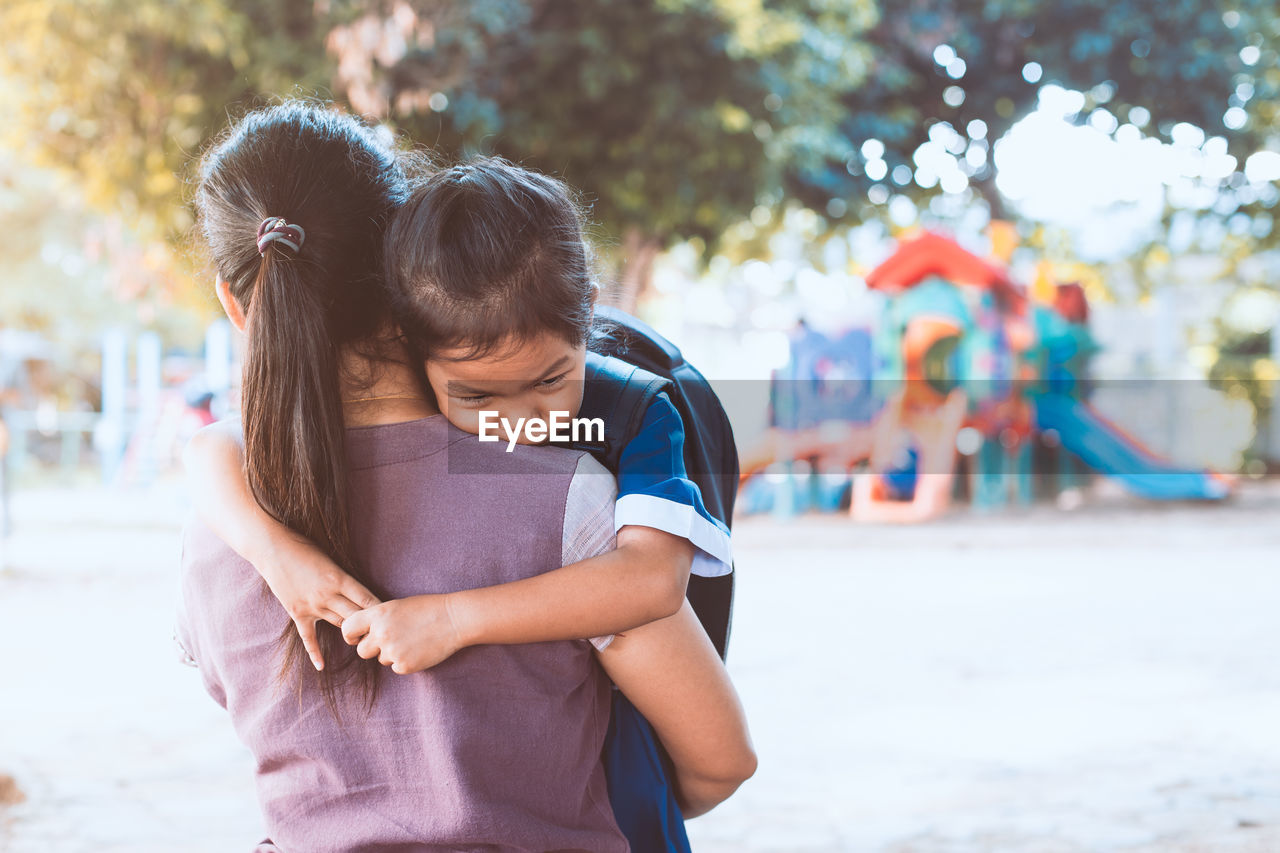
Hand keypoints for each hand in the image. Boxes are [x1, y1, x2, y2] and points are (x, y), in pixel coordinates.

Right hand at [257, 535, 380, 671]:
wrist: (271, 548)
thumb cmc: (304, 548)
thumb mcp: (330, 560)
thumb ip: (344, 578)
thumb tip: (362, 592)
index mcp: (339, 578)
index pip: (367, 599)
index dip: (381, 611)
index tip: (394, 618)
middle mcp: (327, 594)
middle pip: (357, 616)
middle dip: (371, 626)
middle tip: (385, 635)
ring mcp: (312, 605)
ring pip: (339, 625)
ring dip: (352, 633)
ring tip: (367, 643)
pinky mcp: (297, 612)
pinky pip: (308, 637)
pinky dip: (315, 652)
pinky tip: (321, 666)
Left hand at [340, 594, 464, 674]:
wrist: (454, 619)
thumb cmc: (428, 608)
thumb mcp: (397, 606)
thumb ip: (378, 619)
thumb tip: (364, 634)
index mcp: (377, 614)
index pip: (347, 629)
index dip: (352, 635)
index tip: (360, 637)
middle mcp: (381, 633)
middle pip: (362, 651)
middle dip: (373, 648)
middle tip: (392, 640)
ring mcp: (392, 651)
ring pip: (381, 660)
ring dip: (392, 654)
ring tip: (412, 640)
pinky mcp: (405, 665)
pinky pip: (396, 668)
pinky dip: (406, 662)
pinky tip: (419, 649)